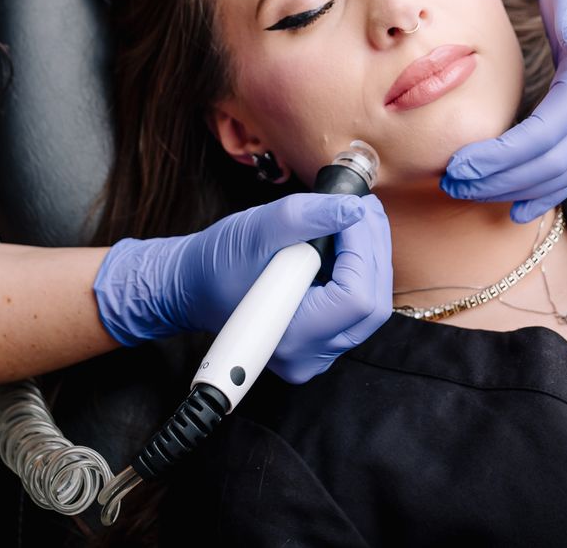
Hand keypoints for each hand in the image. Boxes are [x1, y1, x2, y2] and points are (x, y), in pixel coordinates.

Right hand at [94, 193, 393, 382]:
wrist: (193, 287)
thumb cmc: (216, 263)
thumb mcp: (258, 228)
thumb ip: (307, 216)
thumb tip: (355, 209)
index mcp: (290, 336)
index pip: (355, 297)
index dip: (363, 247)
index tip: (353, 210)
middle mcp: (308, 356)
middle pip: (372, 304)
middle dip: (373, 248)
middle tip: (363, 208)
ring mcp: (316, 354)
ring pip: (371, 306)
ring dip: (370, 257)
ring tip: (357, 219)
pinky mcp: (320, 343)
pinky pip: (357, 309)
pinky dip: (360, 271)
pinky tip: (349, 243)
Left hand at [443, 0, 566, 221]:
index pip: (547, 136)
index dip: (503, 158)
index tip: (457, 166)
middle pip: (555, 163)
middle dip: (501, 179)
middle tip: (449, 183)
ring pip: (565, 171)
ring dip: (517, 189)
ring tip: (468, 191)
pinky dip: (545, 190)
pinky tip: (516, 207)